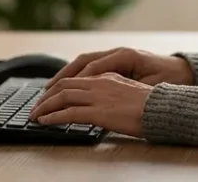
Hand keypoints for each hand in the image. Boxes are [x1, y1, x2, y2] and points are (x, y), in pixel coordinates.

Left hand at [29, 73, 151, 137]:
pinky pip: (69, 113)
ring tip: (35, 115)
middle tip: (36, 106)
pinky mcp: (99, 112)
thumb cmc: (151, 104)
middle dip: (47, 96)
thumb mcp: (129, 90)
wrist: (162, 109)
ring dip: (45, 106)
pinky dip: (53, 117)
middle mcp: (100, 82)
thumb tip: (100, 101)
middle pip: (64, 84)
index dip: (58, 86)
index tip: (48, 95)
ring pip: (63, 97)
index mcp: (108, 76)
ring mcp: (98, 96)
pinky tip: (45, 121)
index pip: (75, 77)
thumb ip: (112, 91)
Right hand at [46, 47, 193, 86]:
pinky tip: (66, 85)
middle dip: (63, 77)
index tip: (60, 95)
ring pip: (84, 63)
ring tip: (49, 89)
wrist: (185, 71)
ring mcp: (116, 55)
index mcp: (125, 56)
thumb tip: (107, 95)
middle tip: (46, 92)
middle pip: (83, 62)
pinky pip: (90, 67)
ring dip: (66, 75)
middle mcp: (117, 52)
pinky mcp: (116, 62)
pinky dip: (76, 75)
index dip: (76, 81)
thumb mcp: (150, 86)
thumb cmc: (170, 79)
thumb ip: (128, 89)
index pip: (93, 68)